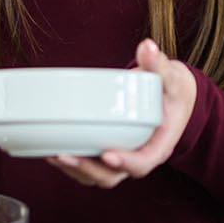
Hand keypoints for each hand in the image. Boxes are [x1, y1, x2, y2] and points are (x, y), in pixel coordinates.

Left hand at [50, 39, 197, 188]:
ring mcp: (123, 156)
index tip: (107, 154)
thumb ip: (158, 64)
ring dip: (75, 170)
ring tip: (54, 156)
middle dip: (89, 169)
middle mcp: (139, 155)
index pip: (143, 163)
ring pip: (98, 175)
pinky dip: (73, 163)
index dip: (125, 163)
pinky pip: (91, 165)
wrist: (171, 97)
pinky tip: (52, 150)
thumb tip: (148, 47)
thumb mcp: (170, 77)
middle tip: (66, 156)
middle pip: (114, 176)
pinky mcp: (109, 150)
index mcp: (158, 144)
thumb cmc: (171, 90)